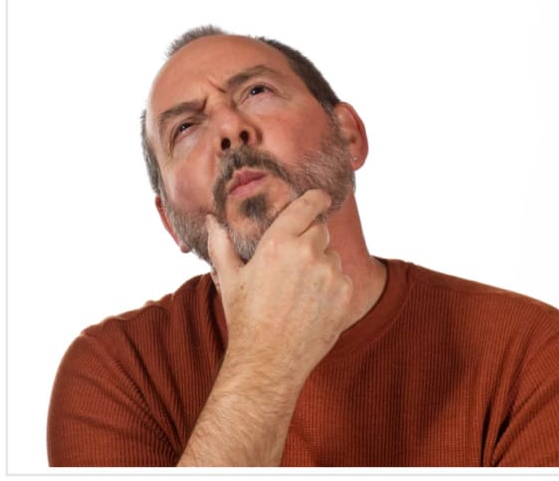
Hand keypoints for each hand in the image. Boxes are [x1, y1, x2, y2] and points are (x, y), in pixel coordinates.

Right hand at [206, 189, 354, 384]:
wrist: (269, 361)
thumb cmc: (246, 320)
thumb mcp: (230, 279)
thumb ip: (222, 244)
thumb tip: (212, 220)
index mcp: (278, 243)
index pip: (307, 205)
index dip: (316, 198)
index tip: (320, 197)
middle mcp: (308, 253)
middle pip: (321, 230)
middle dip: (311, 241)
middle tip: (294, 266)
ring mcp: (330, 273)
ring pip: (333, 256)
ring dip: (322, 265)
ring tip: (300, 292)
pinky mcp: (346, 294)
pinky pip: (344, 279)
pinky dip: (333, 287)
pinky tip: (313, 306)